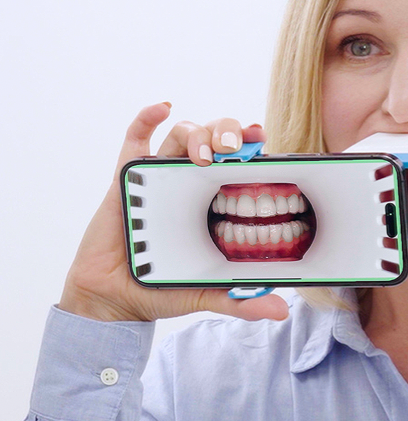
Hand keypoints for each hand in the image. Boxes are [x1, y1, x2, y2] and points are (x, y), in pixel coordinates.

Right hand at [58, 102, 288, 321]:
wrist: (114, 299)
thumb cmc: (161, 288)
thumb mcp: (207, 293)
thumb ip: (241, 300)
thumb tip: (280, 312)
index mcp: (213, 201)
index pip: (238, 163)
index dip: (251, 145)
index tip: (262, 138)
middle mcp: (190, 183)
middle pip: (214, 139)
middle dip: (226, 131)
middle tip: (235, 147)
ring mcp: (159, 176)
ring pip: (181, 134)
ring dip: (196, 132)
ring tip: (205, 152)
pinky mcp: (126, 177)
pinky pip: (135, 138)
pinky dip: (147, 117)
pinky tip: (163, 107)